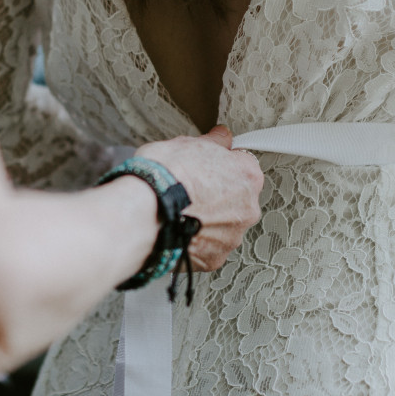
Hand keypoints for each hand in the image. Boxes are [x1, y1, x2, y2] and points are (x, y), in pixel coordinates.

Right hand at [136, 126, 263, 272]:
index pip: (242, 166)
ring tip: (180, 214)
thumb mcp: (187, 143)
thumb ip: (213, 142)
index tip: (206, 168)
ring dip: (208, 221)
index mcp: (247, 175)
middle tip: (190, 192)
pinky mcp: (215, 259)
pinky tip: (177, 231)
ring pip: (224, 226)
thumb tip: (222, 136)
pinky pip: (208, 247)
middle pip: (237, 200)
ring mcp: (232, 236)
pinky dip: (196, 241)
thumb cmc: (166, 176)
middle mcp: (248, 208)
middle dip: (218, 196)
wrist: (146, 212)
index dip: (222, 166)